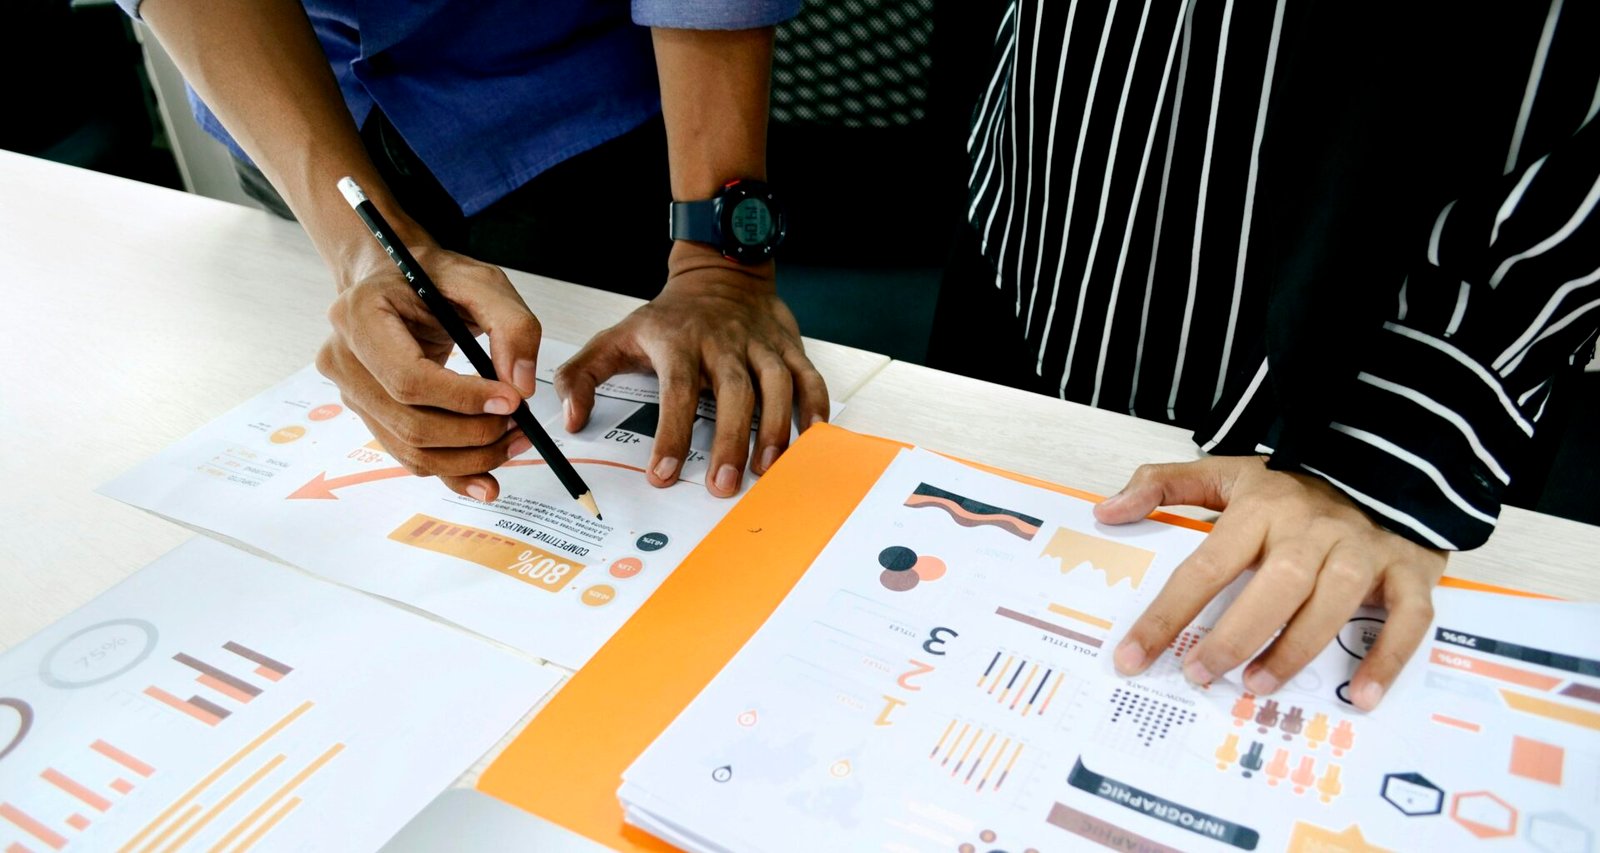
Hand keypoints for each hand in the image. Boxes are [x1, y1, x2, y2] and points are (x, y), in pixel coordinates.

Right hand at [316, 245, 541, 501]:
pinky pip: (409, 456)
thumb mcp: (483, 283)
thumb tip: (519, 386)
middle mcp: (344, 358)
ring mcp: (351, 392)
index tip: (511, 401)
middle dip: (473, 434)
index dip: (463, 398)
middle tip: (521, 425)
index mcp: (361, 316)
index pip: (408, 377)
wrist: (397, 280)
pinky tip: (487, 480)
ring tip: (514, 441)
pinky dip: (452, 472)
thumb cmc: (435, 278)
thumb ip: (512, 326)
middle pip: (410, 422)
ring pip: (411, 449)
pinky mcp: (370, 415)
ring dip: (470, 458)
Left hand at [555, 244, 828, 496]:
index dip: (671, 434)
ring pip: (775, 383)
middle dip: (730, 440)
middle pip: (732, 391)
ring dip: (775, 428)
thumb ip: (582, 377)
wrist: (717, 272)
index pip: (675, 390)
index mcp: (678, 341)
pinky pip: (808, 375)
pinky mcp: (788, 345)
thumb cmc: (668, 318)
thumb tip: (571, 420)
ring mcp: (759, 343)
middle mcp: (722, 341)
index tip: (664, 474)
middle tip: (724, 485)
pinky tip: (812, 437)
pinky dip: (815, 406)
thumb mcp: (615, 337)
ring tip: (767, 469)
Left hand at [1096, 456, 1446, 709]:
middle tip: (1200, 674)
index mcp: (1263, 508)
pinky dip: (1388, 658)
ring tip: (1257, 686)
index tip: (1131, 657)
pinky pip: (1408, 617)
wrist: (1386, 459)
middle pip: (1275, 585)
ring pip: (1334, 602)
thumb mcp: (1227, 472)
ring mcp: (1364, 549)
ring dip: (1297, 649)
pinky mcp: (1410, 569)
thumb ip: (1164, 486)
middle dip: (1235, 636)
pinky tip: (1362, 695)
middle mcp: (1313, 529)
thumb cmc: (1295, 484)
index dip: (1166, 615)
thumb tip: (1106, 512)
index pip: (1205, 566)